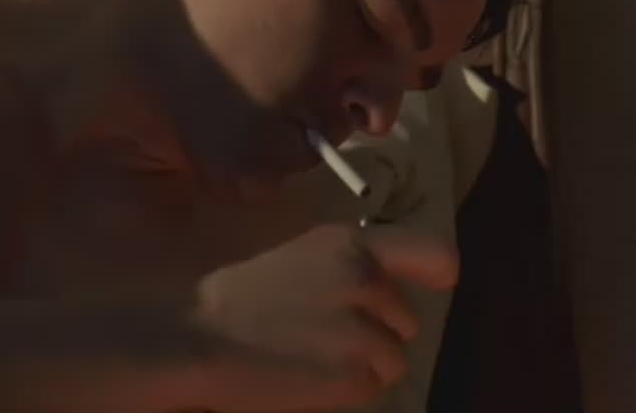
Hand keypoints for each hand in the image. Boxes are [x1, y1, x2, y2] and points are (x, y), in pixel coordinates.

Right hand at [185, 222, 457, 411]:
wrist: (196, 333)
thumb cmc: (233, 294)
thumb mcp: (295, 257)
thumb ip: (343, 266)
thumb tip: (379, 286)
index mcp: (350, 245)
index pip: (430, 253)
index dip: (438, 272)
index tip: (440, 282)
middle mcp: (366, 282)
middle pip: (406, 319)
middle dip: (379, 331)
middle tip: (329, 337)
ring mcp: (363, 330)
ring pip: (393, 359)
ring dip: (365, 365)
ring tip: (315, 361)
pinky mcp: (354, 376)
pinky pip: (372, 388)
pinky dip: (348, 390)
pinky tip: (308, 379)